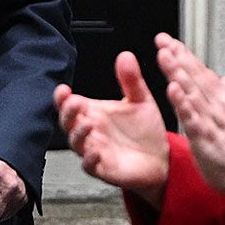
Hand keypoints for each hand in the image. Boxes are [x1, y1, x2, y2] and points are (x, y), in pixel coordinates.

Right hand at [54, 52, 168, 203]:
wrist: (162, 158)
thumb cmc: (146, 131)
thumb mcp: (141, 100)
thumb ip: (131, 80)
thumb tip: (125, 56)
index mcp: (95, 113)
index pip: (70, 104)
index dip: (62, 98)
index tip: (63, 89)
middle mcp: (91, 132)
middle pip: (68, 123)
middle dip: (67, 113)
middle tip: (73, 103)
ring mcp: (95, 150)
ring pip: (76, 144)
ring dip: (78, 134)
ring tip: (88, 124)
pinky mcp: (104, 169)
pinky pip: (90, 166)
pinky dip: (89, 160)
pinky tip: (95, 152)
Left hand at [156, 33, 224, 199]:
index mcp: (223, 102)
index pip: (202, 74)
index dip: (186, 57)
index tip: (172, 42)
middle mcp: (217, 106)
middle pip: (195, 76)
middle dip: (178, 57)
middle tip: (162, 39)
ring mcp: (210, 119)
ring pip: (192, 91)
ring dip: (178, 72)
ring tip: (164, 54)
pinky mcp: (205, 136)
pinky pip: (191, 117)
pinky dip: (182, 102)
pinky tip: (172, 89)